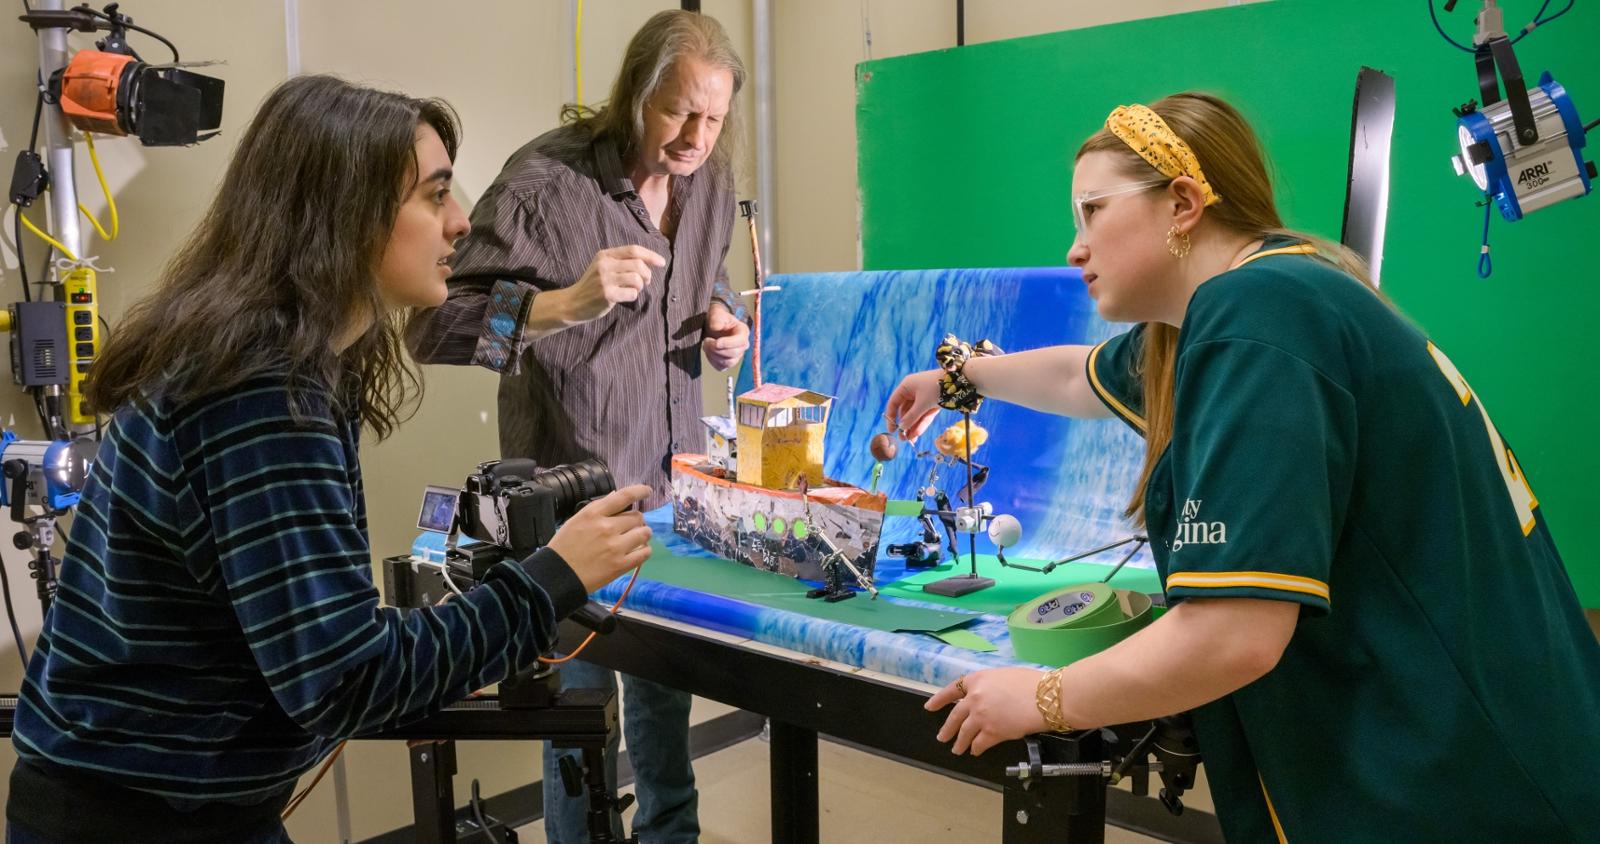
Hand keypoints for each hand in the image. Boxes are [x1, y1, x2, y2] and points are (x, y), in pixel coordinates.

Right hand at [545, 484, 652, 592]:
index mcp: (594, 514)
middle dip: (637, 520)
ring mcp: (616, 547)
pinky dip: (644, 550)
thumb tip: (616, 497)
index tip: (647, 491)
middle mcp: (607, 527)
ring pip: (644, 533)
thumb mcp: (575, 521)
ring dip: (643, 534)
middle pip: (637, 516)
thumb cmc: (563, 547)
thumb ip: (597, 509)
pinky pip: (644, 553)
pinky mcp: (621, 565)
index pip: (623, 496)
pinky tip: (639, 551)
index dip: (639, 491)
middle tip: (631, 526)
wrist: (557, 575)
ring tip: (637, 539)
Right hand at [560, 245, 666, 323]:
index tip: (661, 262)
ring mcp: (605, 280)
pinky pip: (632, 294)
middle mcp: (605, 265)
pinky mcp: (607, 295)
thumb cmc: (592, 285)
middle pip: (638, 264)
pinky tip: (624, 297)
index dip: (650, 255)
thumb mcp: (602, 266)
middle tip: (646, 282)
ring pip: (637, 279)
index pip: (633, 250)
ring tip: (633, 289)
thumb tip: (649, 263)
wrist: (572, 303)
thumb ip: (621, 262)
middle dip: (647, 274)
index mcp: (605, 255)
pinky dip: (633, 296)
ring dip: (640, 286)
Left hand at [702, 303, 749, 370]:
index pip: (740, 341)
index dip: (728, 343)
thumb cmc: (717, 318)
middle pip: (734, 354)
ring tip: (706, 345)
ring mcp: (736, 356)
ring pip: (728, 362)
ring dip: (714, 355)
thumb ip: (716, 318)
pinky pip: (721, 367)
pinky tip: (709, 351)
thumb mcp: (716, 313)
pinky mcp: (728, 363)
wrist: (713, 326)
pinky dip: (712, 360)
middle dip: (717, 349)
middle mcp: (742, 346)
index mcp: (743, 332)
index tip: (716, 342)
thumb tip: (716, 327)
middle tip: (706, 341)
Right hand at [884, 369, 944, 441]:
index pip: (894, 403)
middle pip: (905, 411)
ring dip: (913, 427)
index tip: (891, 430)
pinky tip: (917, 434)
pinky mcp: (932, 403)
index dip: (891, 416)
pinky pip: (924, 415)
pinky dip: (921, 424)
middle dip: (905, 425)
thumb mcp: (922, 403)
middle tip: (903, 438)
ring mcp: (923, 398)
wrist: (959, 382)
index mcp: (907, 386)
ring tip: (910, 440)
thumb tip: (901, 428)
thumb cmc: (937, 387)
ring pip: (915, 415)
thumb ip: (911, 417)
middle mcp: (913, 392)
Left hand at [925, 667, 1049, 755]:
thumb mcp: (1004, 676)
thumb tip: (988, 697)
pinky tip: (975, 751)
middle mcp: (974, 698)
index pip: (951, 690)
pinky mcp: (992, 733)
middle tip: (942, 736)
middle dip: (947, 728)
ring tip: (956, 749)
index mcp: (977, 680)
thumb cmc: (1032, 683)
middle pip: (955, 716)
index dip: (939, 700)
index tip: (930, 707)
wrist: (1045, 698)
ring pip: (964, 733)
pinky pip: (979, 743)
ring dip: (959, 743)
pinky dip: (976, 748)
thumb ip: (990, 687)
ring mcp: (981, 717)